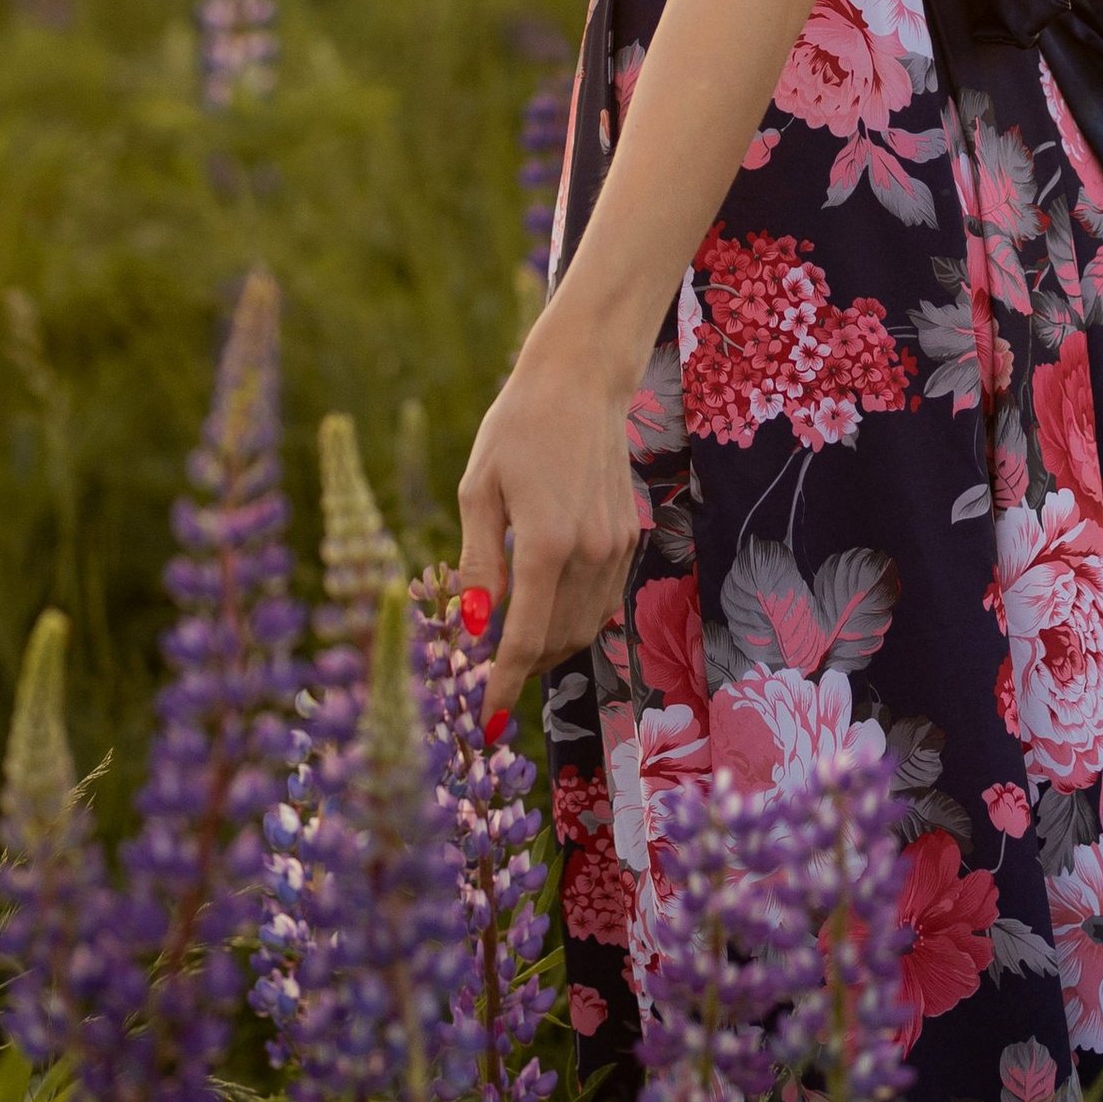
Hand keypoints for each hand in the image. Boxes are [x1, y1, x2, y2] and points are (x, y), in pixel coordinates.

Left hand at [456, 303, 642, 718]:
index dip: (503, 685)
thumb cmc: (518, 428)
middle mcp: (589, 553)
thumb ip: (478, 562)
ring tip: (517, 645)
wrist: (581, 382)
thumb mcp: (479, 490)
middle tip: (491, 672)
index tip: (487, 719)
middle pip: (557, 642)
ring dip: (551, 648)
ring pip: (585, 627)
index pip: (525, 640)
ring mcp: (615, 547)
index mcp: (546, 544)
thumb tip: (474, 625)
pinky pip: (603, 600)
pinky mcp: (628, 537)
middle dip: (523, 668)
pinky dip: (576, 620)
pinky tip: (550, 608)